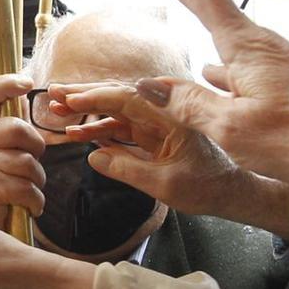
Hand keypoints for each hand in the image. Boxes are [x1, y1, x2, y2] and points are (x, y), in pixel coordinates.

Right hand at [0, 73, 48, 228]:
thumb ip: (10, 136)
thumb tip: (26, 101)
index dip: (5, 83)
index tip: (27, 82)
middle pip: (16, 127)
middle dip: (35, 149)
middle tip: (31, 169)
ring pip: (27, 162)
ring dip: (36, 183)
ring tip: (24, 194)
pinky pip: (27, 187)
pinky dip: (35, 202)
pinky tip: (26, 208)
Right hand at [51, 81, 288, 235]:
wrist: (235, 193)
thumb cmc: (209, 188)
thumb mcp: (167, 185)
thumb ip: (129, 170)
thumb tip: (95, 156)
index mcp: (173, 114)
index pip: (128, 96)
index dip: (94, 97)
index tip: (67, 99)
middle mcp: (166, 110)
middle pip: (120, 96)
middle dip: (85, 96)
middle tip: (53, 95)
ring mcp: (162, 120)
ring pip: (120, 110)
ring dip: (90, 112)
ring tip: (58, 113)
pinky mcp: (159, 132)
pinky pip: (127, 126)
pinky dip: (104, 128)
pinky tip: (81, 133)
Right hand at [135, 0, 288, 206]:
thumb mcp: (232, 128)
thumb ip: (189, 104)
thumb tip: (150, 86)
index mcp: (246, 48)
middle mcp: (262, 47)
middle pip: (214, 1)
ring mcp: (275, 64)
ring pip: (226, 31)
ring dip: (200, 9)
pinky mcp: (284, 85)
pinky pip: (240, 61)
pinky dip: (218, 55)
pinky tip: (210, 70)